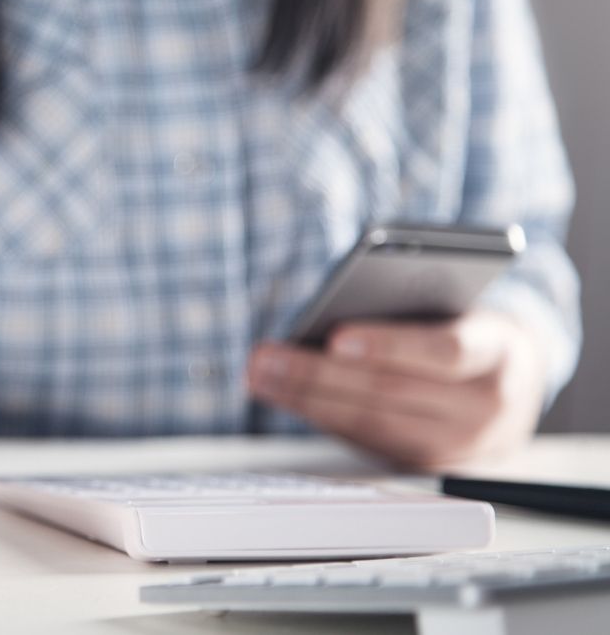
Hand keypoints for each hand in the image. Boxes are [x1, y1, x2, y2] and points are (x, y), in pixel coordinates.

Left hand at [247, 311, 547, 469]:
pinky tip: (284, 395)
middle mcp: (484, 405)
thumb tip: (330, 328)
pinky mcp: (427, 464)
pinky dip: (320, 415)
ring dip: (305, 398)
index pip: (445, 350)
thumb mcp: (457, 310)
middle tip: (265, 357)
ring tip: (260, 375)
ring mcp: (457, 444)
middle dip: (318, 374)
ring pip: (370, 423)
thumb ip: (409, 313)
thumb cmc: (468, 331)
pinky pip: (366, 440)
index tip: (335, 338)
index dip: (389, 345)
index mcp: (498, 350)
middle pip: (390, 393)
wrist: (513, 384)